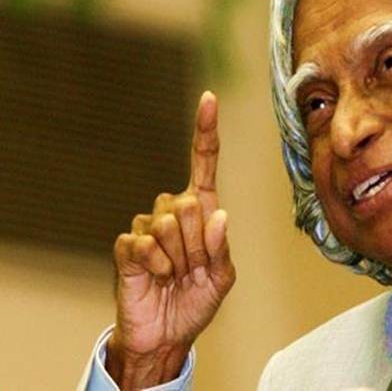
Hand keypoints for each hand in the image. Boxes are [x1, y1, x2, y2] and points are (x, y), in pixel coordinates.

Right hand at [105, 91, 235, 388]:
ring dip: (180, 257)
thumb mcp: (223, 278)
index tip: (209, 98)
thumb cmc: (197, 300)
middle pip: (190, 204)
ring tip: (176, 274)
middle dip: (199, 244)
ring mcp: (147, 227)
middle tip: (195, 268)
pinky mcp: (128, 246)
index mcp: (202, 210)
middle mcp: (173, 211)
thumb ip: (222, 249)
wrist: (167, 333)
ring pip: (168, 224)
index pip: (204, 162)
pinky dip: (158, 265)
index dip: (205, 131)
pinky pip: (143, 243)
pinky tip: (158, 276)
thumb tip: (219, 216)